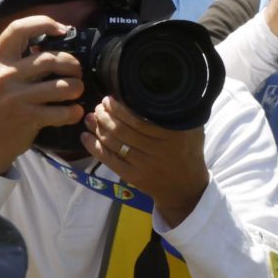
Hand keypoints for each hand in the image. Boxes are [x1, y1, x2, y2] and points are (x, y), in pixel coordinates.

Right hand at [0, 18, 86, 173]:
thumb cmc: (2, 100)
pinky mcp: (28, 117)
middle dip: (73, 65)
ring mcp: (16, 97)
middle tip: (76, 72)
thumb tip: (57, 37)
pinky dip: (75, 112)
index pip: (19, 29)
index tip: (63, 30)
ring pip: (63, 86)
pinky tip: (73, 111)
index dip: (44, 23)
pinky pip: (64, 111)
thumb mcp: (0, 73)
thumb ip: (20, 56)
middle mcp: (4, 75)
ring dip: (77, 88)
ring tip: (76, 90)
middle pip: (52, 60)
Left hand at [83, 97, 210, 226]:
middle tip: (99, 106)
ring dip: (98, 128)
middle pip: (122, 130)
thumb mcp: (193, 131)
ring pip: (113, 143)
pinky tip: (85, 136)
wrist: (185, 187)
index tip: (109, 99)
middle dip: (105, 115)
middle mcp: (156, 151)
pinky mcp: (133, 176)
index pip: (138, 120)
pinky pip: (109, 159)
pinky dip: (93, 147)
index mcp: (171, 137)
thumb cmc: (188, 153)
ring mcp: (143, 165)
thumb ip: (179, 114)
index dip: (119, 109)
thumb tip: (158, 91)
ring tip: (91, 117)